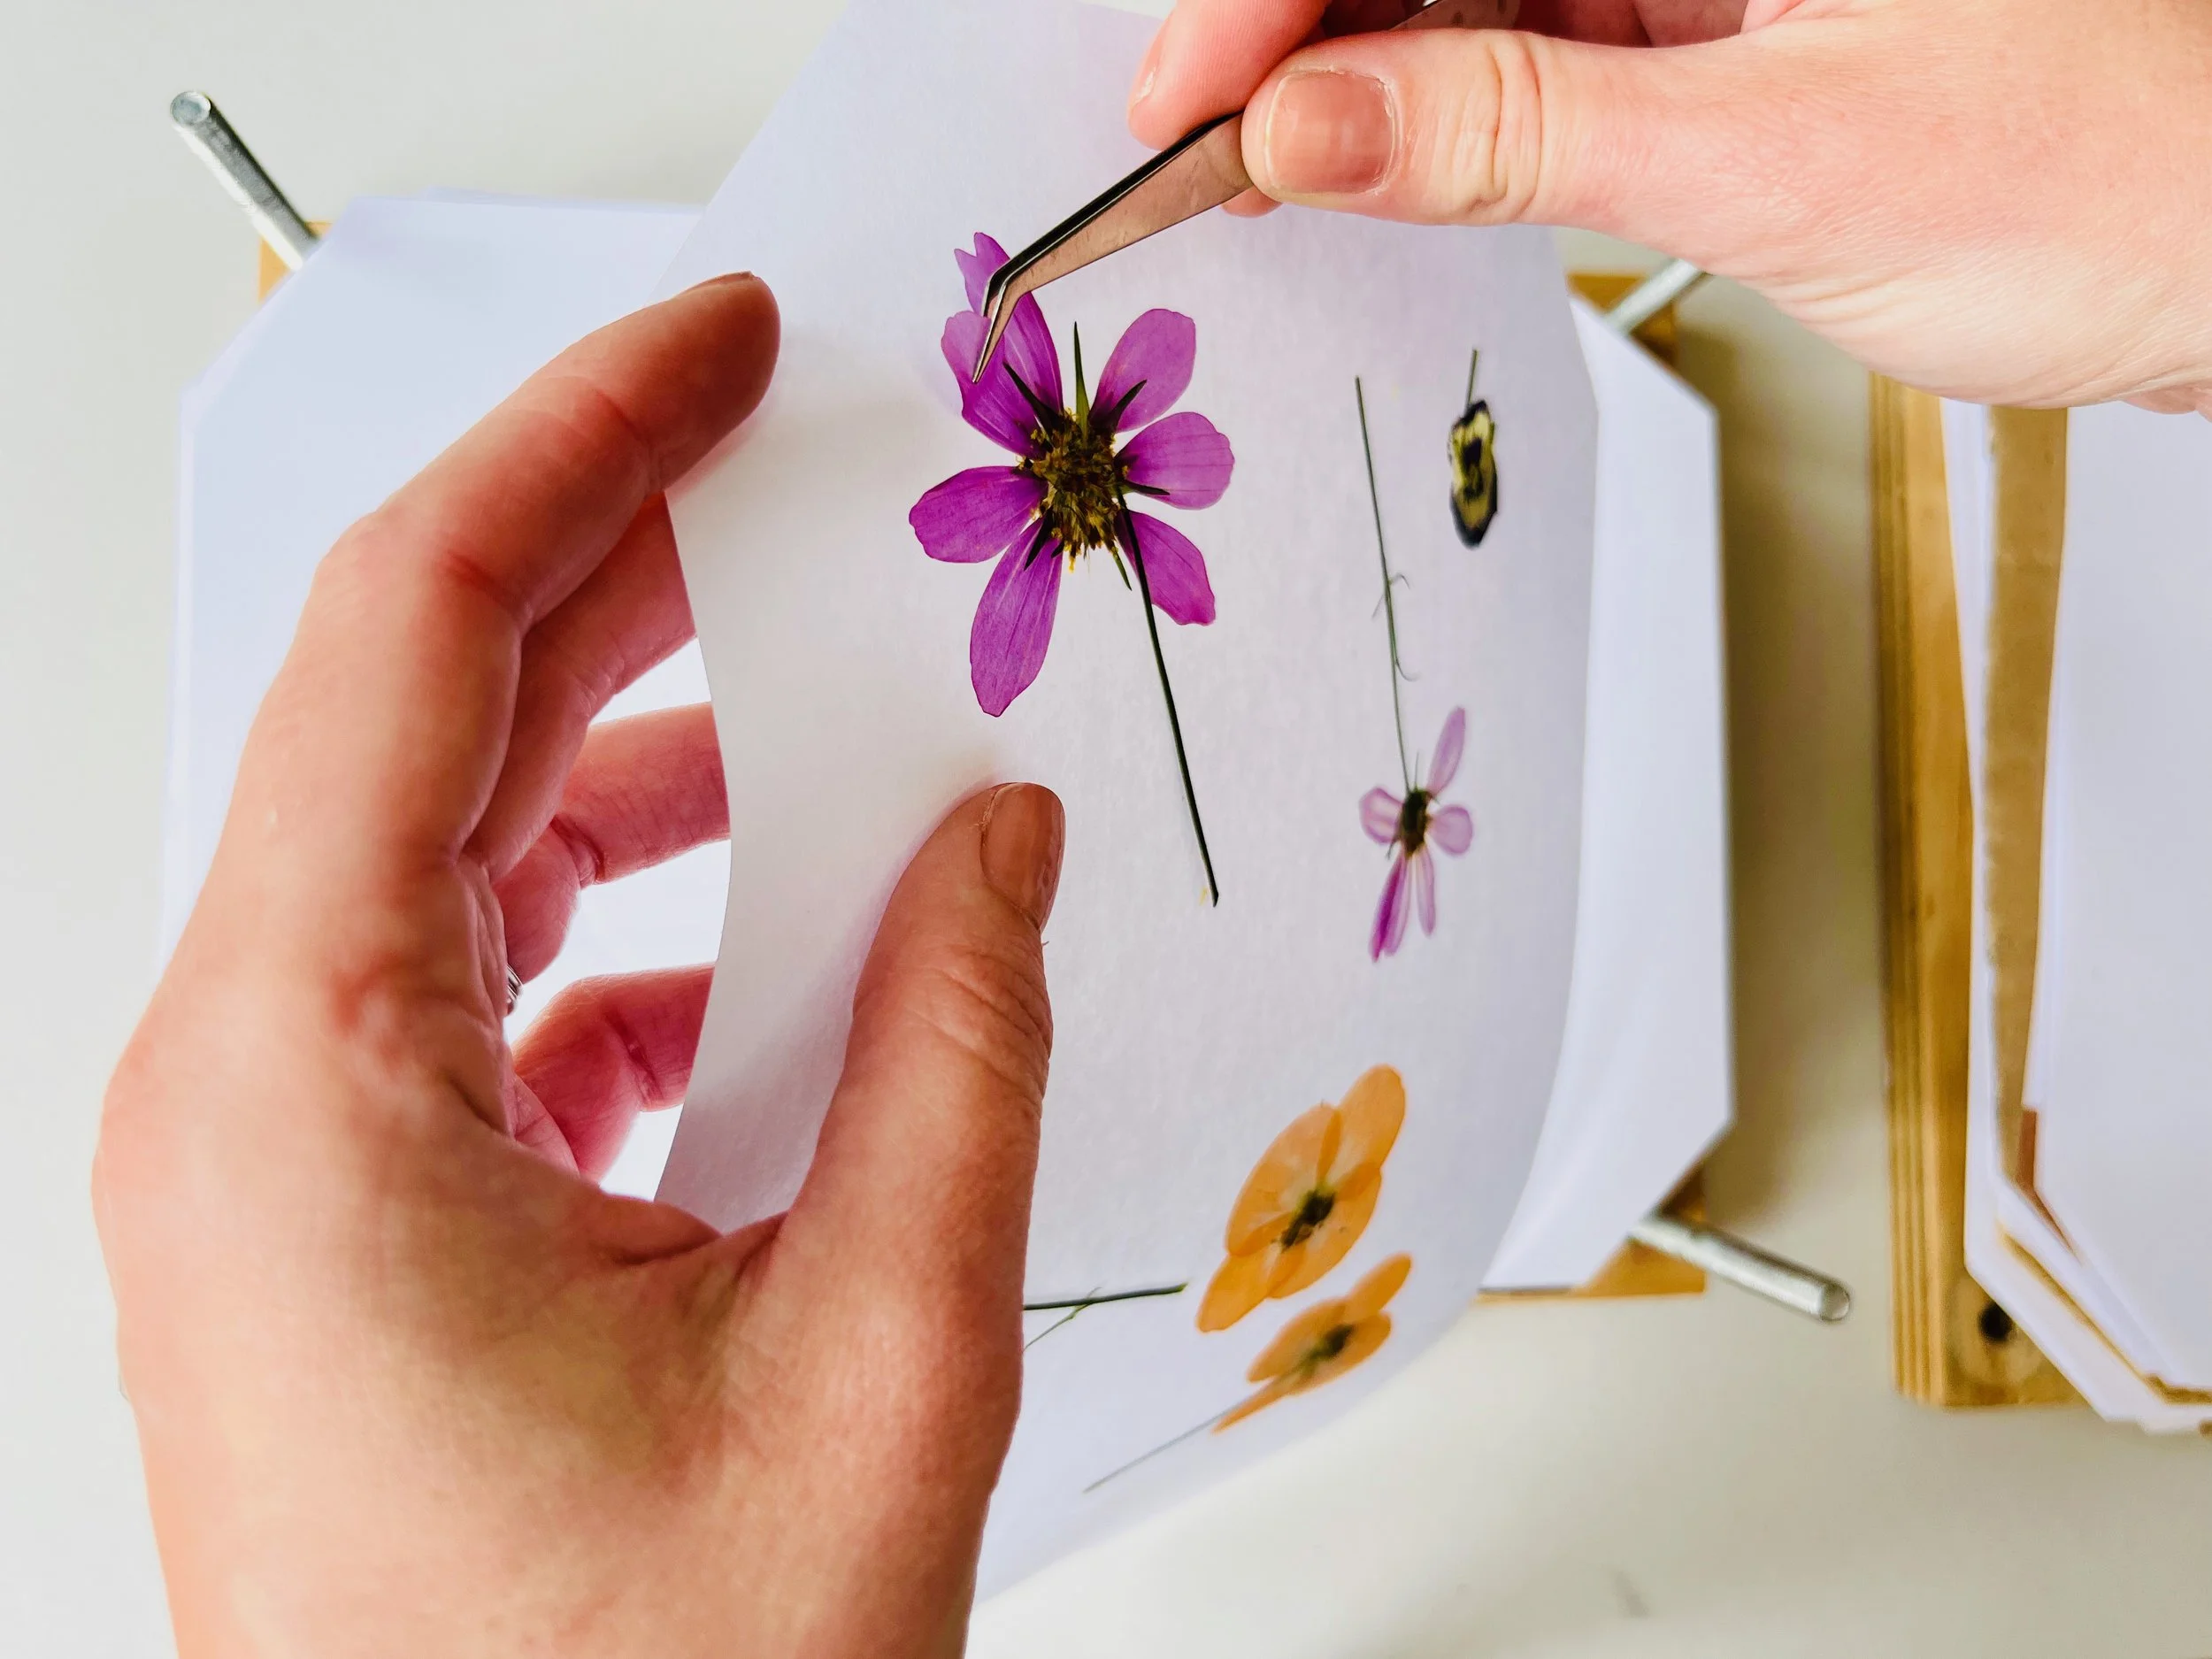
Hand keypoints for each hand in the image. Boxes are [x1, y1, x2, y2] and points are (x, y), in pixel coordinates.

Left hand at [95, 276, 1066, 1656]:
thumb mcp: (874, 1363)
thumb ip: (958, 1054)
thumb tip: (1000, 844)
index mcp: (303, 1086)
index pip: (415, 639)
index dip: (576, 445)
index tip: (713, 342)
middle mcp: (244, 1099)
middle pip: (422, 721)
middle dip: (615, 569)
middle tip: (787, 465)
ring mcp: (283, 1169)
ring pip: (454, 862)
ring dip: (641, 772)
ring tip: (833, 723)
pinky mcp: (352, 1231)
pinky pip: (486, 1002)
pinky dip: (635, 940)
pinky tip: (788, 958)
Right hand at [1129, 0, 2211, 411]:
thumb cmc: (2110, 176)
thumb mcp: (1774, 162)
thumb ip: (1516, 135)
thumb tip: (1309, 123)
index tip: (1187, 97)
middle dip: (1298, 31)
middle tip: (1191, 152)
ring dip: (1352, 77)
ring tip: (1251, 174)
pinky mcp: (1715, 28)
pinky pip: (1532, 49)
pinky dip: (1437, 114)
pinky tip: (1365, 160)